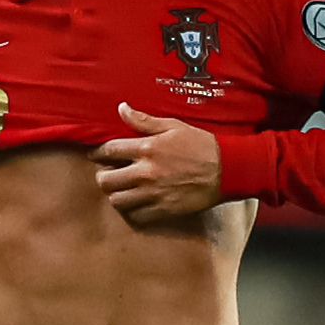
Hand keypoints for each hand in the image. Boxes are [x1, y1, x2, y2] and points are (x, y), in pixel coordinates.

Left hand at [89, 102, 222, 223]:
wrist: (228, 169)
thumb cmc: (200, 145)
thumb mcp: (172, 126)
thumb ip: (143, 121)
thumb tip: (121, 108)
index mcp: (146, 148)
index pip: (108, 151)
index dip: (97, 153)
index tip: (96, 154)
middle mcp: (145, 172)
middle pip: (106, 180)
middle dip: (102, 176)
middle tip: (108, 173)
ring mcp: (153, 193)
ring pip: (117, 200)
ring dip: (115, 194)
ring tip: (121, 189)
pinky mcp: (164, 209)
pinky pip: (136, 216)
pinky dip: (132, 210)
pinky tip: (136, 203)